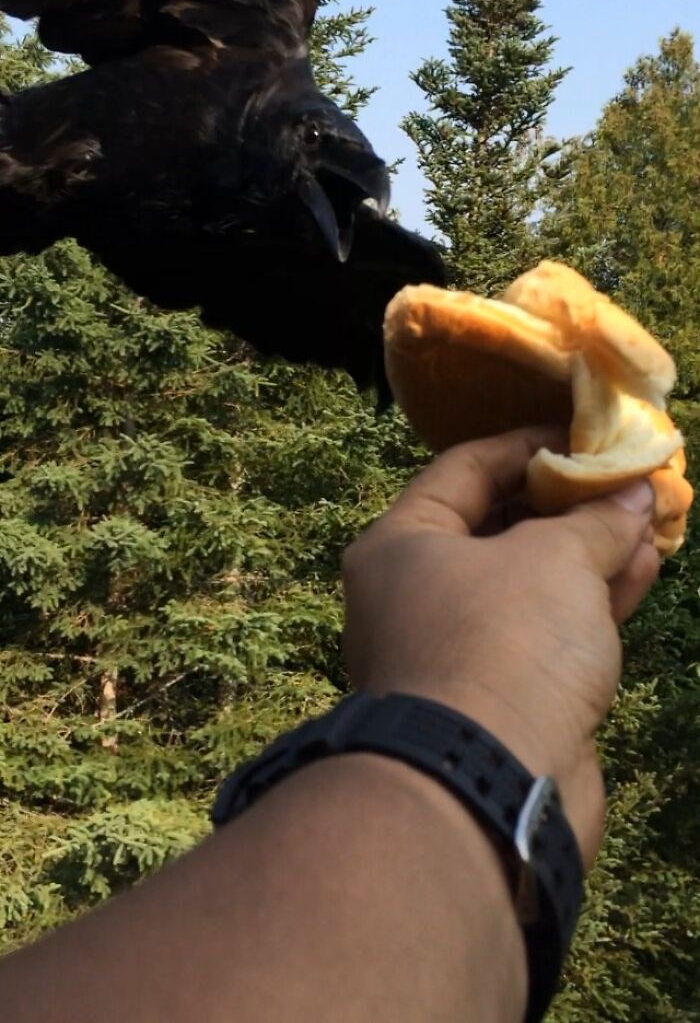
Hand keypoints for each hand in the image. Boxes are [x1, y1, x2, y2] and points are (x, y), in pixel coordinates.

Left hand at [342, 427, 659, 865]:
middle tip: (624, 477)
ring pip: (531, 582)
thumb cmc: (504, 642)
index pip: (464, 469)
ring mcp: (459, 650)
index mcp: (401, 544)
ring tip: (647, 516)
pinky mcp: (501, 697)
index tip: (584, 434)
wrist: (490, 787)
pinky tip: (645, 565)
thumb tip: (635, 493)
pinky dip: (593, 598)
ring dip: (590, 549)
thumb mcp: (554, 559)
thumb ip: (596, 520)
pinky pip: (549, 630)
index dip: (528, 445)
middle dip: (566, 502)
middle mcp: (417, 594)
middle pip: (497, 526)